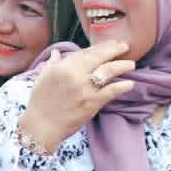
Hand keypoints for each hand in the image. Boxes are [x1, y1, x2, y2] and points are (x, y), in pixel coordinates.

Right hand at [18, 41, 135, 152]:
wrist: (41, 126)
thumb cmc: (40, 102)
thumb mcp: (42, 79)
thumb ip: (51, 63)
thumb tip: (56, 52)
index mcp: (62, 67)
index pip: (86, 52)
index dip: (101, 46)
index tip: (111, 43)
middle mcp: (75, 75)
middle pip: (100, 57)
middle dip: (115, 50)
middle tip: (125, 47)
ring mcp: (85, 89)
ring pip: (109, 71)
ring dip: (122, 66)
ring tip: (130, 65)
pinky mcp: (92, 102)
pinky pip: (112, 91)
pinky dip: (123, 86)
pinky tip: (129, 84)